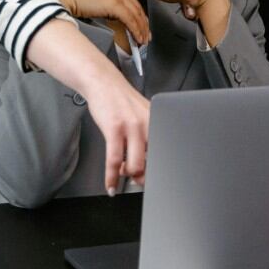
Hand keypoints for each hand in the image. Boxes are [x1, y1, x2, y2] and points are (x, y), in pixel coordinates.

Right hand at [26, 18, 150, 191]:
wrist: (102, 82)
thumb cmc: (121, 101)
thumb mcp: (143, 114)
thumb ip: (148, 135)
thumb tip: (150, 163)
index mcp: (158, 120)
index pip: (167, 150)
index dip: (163, 169)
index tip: (160, 179)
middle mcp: (148, 123)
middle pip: (153, 161)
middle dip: (145, 176)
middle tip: (138, 181)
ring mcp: (132, 126)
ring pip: (136, 165)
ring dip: (129, 177)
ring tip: (123, 179)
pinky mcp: (114, 129)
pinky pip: (115, 161)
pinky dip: (112, 177)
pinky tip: (110, 186)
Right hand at [42, 0, 149, 45]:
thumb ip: (101, 1)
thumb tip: (108, 14)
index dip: (137, 13)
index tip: (141, 24)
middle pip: (136, 6)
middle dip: (143, 23)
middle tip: (146, 35)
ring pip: (136, 13)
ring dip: (142, 29)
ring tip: (143, 41)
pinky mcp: (114, 3)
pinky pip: (130, 19)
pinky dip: (136, 30)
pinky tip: (138, 39)